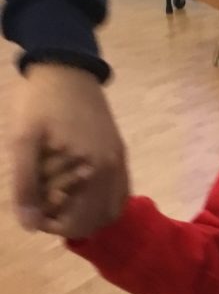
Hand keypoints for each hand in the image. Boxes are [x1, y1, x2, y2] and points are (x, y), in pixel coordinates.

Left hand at [11, 64, 128, 236]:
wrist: (67, 68)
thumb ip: (26, 184)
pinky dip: (101, 201)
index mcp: (93, 169)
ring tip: (60, 196)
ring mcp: (119, 160)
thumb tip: (29, 225)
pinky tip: (80, 190)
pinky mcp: (119, 151)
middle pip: (97, 220)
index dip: (52, 225)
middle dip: (69, 220)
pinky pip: (120, 191)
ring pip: (111, 209)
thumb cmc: (41, 103)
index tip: (33, 209)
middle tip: (44, 201)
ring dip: (87, 213)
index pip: (79, 222)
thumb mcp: (24, 141)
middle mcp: (113, 169)